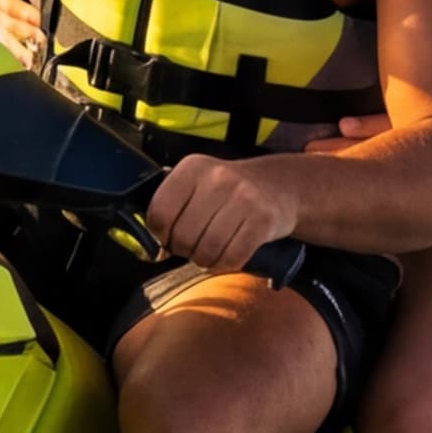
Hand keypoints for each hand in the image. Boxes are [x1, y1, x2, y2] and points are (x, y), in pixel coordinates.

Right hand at [0, 0, 39, 62]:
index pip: (5, 2)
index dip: (21, 12)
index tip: (39, 19)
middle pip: (8, 24)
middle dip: (27, 33)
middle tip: (45, 40)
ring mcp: (5, 21)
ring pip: (10, 40)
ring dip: (24, 51)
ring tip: (38, 60)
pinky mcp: (14, 32)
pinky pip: (17, 48)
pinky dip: (26, 58)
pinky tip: (36, 68)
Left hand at [145, 147, 303, 268]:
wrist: (279, 187)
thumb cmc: (229, 193)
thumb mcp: (198, 185)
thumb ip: (172, 208)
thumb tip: (153, 249)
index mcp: (193, 168)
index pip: (159, 212)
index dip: (160, 235)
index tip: (168, 239)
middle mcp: (218, 179)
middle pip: (182, 236)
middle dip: (184, 250)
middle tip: (194, 247)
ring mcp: (244, 198)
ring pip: (206, 250)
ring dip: (205, 261)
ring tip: (210, 253)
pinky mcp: (263, 220)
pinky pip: (232, 257)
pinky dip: (225, 265)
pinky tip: (227, 256)